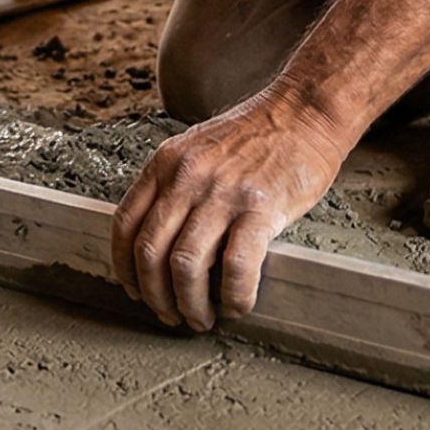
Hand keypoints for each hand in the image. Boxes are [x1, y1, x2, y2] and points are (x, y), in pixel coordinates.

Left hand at [110, 95, 351, 331]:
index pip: (125, 223)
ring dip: (189, 304)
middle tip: (170, 315)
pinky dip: (233, 296)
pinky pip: (235, 267)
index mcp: (166, 162)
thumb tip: (162, 238)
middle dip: (155, 295)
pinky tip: (238, 305)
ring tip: (202, 318)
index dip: (125, 267)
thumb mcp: (198, 148)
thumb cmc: (258, 133)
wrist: (305, 110)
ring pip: (185, 265)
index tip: (135, 290)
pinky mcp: (260, 209)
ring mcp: (222, 193)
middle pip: (149, 251)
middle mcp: (187, 177)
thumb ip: (176, 185)